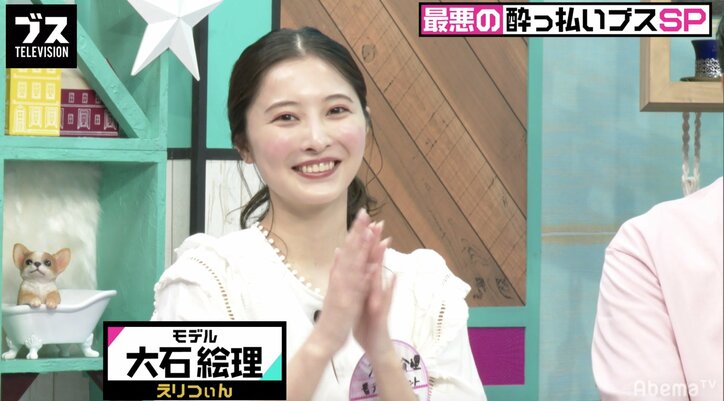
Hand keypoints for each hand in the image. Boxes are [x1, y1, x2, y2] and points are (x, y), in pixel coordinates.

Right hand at [314, 209, 378, 353]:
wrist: (325, 337)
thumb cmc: (333, 312)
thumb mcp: (334, 286)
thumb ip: (337, 268)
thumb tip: (339, 249)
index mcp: (340, 274)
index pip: (349, 247)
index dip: (356, 230)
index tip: (364, 214)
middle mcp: (341, 278)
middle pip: (351, 251)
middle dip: (359, 232)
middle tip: (366, 214)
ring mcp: (344, 290)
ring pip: (354, 266)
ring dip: (362, 250)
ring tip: (370, 233)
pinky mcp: (349, 303)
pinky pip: (358, 289)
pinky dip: (365, 277)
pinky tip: (372, 267)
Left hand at [354, 229, 396, 358]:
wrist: (376, 346)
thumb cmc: (368, 322)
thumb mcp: (361, 298)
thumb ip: (361, 280)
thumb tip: (360, 262)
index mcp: (367, 285)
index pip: (366, 259)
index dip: (365, 240)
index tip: (365, 221)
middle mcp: (376, 289)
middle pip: (376, 263)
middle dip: (376, 243)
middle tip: (378, 223)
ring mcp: (381, 299)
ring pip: (381, 277)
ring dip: (383, 261)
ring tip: (384, 244)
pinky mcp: (382, 313)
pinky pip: (385, 299)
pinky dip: (388, 289)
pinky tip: (393, 277)